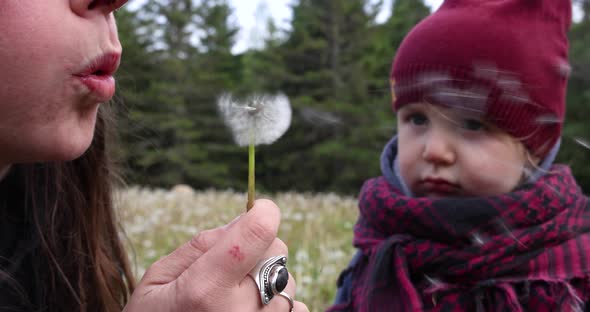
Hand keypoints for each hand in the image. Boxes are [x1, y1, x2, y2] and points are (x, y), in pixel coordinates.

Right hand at [123, 199, 308, 311]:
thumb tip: (243, 218)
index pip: (257, 233)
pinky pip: (296, 306)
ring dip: (268, 278)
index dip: (263, 212)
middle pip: (276, 252)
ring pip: (287, 279)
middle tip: (231, 266)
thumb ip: (201, 245)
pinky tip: (250, 311)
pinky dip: (277, 303)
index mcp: (205, 290)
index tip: (258, 209)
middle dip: (259, 247)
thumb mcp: (158, 280)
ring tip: (236, 297)